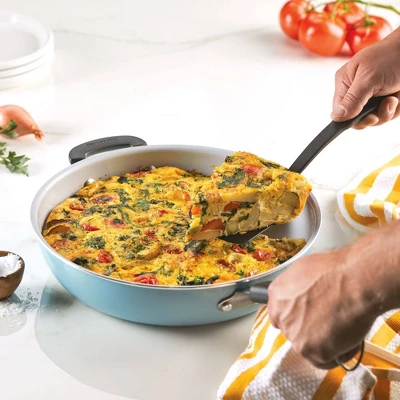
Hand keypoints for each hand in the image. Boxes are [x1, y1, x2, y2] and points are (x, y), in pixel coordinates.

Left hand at [267, 249, 377, 368]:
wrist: (353, 281)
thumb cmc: (335, 270)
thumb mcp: (304, 269)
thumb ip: (297, 288)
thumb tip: (305, 293)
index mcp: (277, 295)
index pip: (278, 313)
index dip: (295, 315)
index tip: (307, 316)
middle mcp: (281, 316)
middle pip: (293, 330)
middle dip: (309, 327)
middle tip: (329, 319)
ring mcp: (295, 335)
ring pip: (309, 346)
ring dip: (324, 341)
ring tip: (342, 325)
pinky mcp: (311, 351)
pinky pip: (326, 359)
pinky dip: (338, 353)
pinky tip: (347, 337)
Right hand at [331, 28, 399, 128]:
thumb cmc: (391, 56)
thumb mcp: (368, 78)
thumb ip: (352, 100)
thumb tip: (336, 117)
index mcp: (345, 83)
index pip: (340, 112)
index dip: (353, 119)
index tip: (370, 117)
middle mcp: (356, 91)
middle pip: (357, 118)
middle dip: (374, 116)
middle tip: (386, 105)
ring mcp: (370, 95)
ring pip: (374, 118)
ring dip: (387, 112)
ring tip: (394, 98)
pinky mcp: (384, 98)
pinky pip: (386, 113)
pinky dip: (395, 108)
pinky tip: (398, 97)